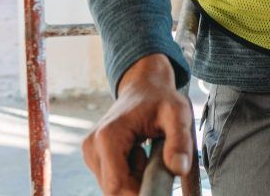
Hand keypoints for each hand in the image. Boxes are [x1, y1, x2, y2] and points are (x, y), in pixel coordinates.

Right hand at [81, 54, 194, 195]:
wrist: (144, 85)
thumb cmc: (162, 98)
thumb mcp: (178, 114)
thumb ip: (179, 141)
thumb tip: (179, 169)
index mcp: (108, 137)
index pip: (116, 185)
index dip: (139, 192)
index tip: (159, 182)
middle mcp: (92, 145)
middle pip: (113, 188)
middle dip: (137, 184)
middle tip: (154, 161)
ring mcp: (89, 151)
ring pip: (112, 185)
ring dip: (133, 178)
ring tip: (146, 153)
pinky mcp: (92, 155)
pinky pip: (111, 178)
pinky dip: (128, 173)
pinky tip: (137, 153)